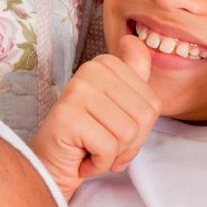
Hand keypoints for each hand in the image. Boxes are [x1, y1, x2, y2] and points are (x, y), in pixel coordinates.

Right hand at [29, 35, 160, 198]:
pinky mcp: (67, 116)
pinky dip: (99, 163)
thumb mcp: (118, 104)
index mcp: (105, 64)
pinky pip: (107, 147)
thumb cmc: (88, 139)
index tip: (115, 131)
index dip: (140, 130)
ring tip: (91, 149)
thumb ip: (133, 73)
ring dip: (113, 154)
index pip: (153, 104)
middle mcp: (90, 71)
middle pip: (143, 117)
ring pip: (127, 133)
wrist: (53, 165)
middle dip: (129, 144)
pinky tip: (82, 157)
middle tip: (103, 145)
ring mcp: (77, 91)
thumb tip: (134, 40)